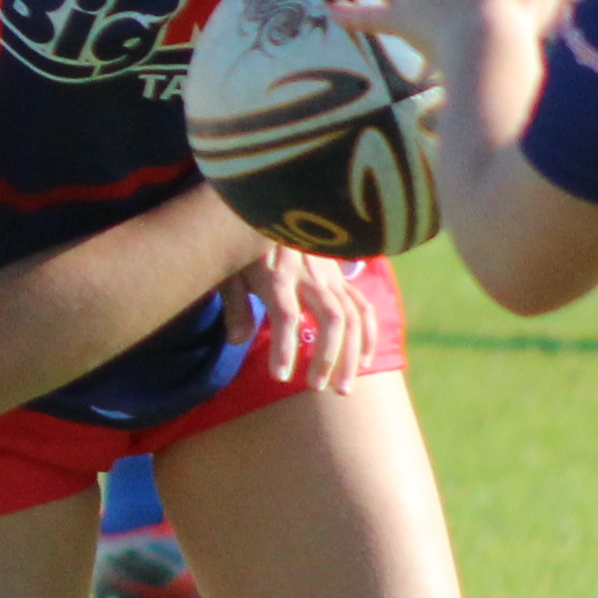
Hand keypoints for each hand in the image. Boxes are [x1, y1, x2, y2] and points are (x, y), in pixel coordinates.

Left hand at [241, 242, 386, 388]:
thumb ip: (234, 305)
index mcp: (277, 274)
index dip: (284, 347)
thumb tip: (237, 340)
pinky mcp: (340, 279)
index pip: (286, 314)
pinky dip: (367, 336)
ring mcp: (329, 277)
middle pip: (331, 317)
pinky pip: (363, 307)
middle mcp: (309, 276)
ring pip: (352, 317)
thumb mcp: (230, 269)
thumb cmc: (245, 244)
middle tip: (315, 387)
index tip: (279, 376)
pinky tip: (363, 364)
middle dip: (327, 356)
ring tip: (341, 389)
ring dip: (350, 355)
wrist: (272, 208)